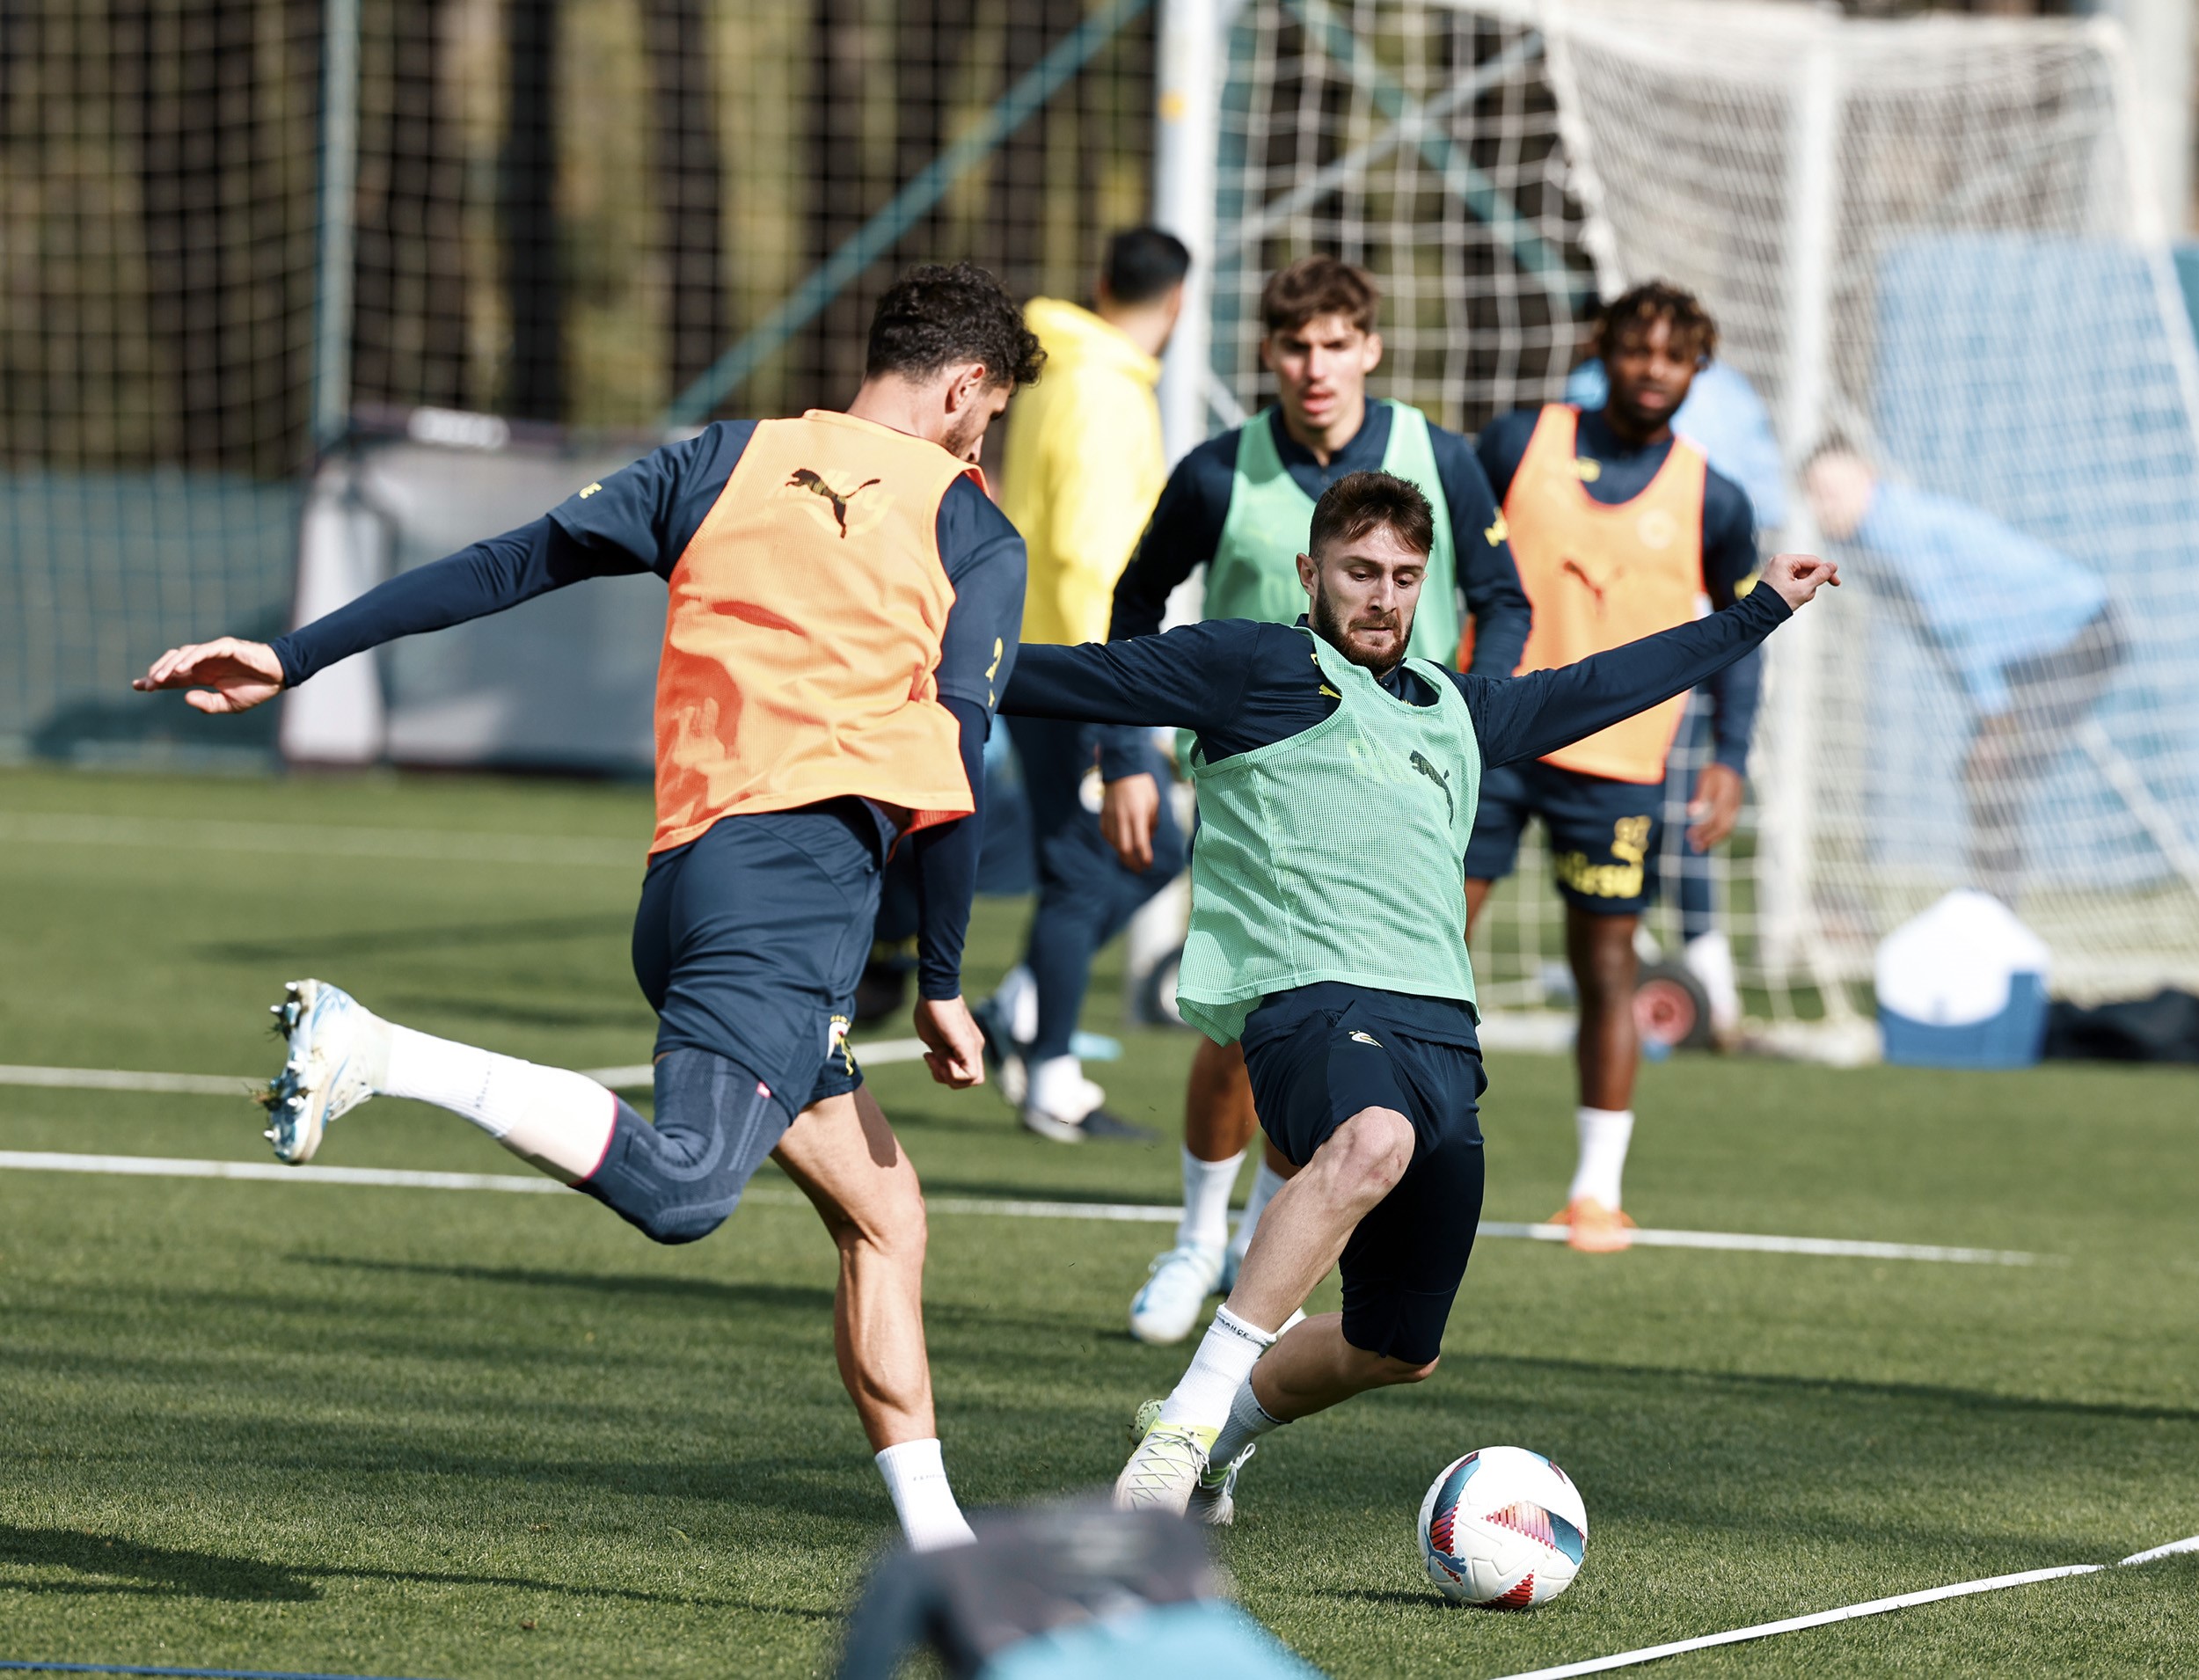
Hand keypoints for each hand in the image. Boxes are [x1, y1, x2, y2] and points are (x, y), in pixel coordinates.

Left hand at [132, 637, 285, 713]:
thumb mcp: (229, 705)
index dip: (155, 679)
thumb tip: (186, 698)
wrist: (280, 678)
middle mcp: (204, 662)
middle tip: (147, 686)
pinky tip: (179, 670)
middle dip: (157, 673)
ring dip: (169, 666)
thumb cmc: (257, 689)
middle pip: (172, 662)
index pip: (173, 676)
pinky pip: (203, 650)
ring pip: (183, 654)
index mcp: (203, 675)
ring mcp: (213, 652)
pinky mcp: (225, 646)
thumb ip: (208, 704)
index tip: (137, 686)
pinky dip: (190, 658)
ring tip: (158, 679)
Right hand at [912, 995, 985, 1089]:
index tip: (930, 1057)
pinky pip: (969, 1074)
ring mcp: (974, 1047)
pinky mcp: (969, 1045)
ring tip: (933, 1057)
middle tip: (932, 1060)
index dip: (946, 1075)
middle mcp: (975, 1048)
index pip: (964, 1076)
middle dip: (947, 1078)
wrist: (935, 991)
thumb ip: (941, 1057)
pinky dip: (951, 1072)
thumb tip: (943, 1068)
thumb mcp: (934, 1042)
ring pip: (971, 1081)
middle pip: (969, 1081)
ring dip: (947, 1076)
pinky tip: (937, 1056)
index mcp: (966, 1047)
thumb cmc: (931, 1011)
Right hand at [1099, 772, 1160, 871]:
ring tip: (1130, 861)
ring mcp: (1111, 817)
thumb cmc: (1142, 785)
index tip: (1149, 864)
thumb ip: (1152, 822)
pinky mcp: (1103, 814)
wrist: (1122, 768)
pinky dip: (1112, 843)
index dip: (1145, 857)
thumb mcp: (1154, 802)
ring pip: (1114, 843)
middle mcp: (1123, 818)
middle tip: (1138, 869)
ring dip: (1122, 855)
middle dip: (1132, 862)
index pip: (1140, 843)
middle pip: (1124, 848)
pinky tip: (1118, 846)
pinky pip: (1106, 834)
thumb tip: (1148, 838)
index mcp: (1137, 815)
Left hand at [1686, 761, 1744, 849]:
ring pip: (1727, 828)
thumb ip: (1700, 797)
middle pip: (1723, 829)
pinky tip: (1708, 834)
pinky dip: (1719, 832)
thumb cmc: (1716, 771)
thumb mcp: (1705, 781)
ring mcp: (1736, 808)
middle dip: (1709, 840)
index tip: (1690, 837)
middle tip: (1695, 848)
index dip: (1703, 832)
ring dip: (1714, 838)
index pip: (1715, 822)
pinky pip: (1729, 824)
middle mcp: (1733, 807)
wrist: (1731, 763)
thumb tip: (1690, 813)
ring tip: (1700, 844)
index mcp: (1725, 801)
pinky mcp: (1735, 808)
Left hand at [1763, 551, 1839, 609]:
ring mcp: (1777, 569)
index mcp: (1784, 560)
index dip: (1827, 571)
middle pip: (1807, 569)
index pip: (1813, 561)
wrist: (1759, 615)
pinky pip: (1794, 580)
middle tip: (1807, 595)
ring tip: (1797, 599)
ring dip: (1805, 588)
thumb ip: (1820, 576)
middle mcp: (1779, 561)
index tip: (1836, 583)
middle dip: (1811, 584)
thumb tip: (1833, 565)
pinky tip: (1794, 598)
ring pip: (1802, 576)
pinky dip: (1798, 589)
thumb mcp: (1803, 589)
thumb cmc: (1779, 602)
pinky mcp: (1777, 577)